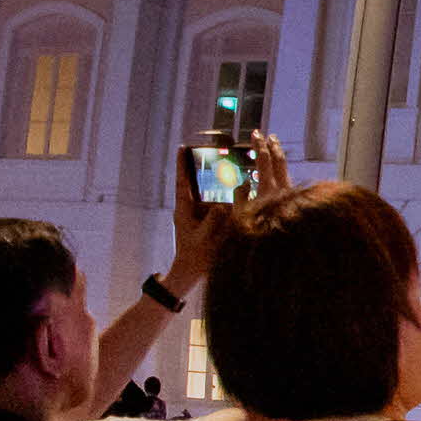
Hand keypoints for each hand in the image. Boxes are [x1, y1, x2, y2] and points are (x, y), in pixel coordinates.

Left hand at [163, 133, 233, 291]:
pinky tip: (239, 193)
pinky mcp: (208, 221)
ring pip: (209, 194)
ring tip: (230, 172)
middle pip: (197, 183)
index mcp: (184, 210)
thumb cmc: (194, 256)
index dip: (181, 164)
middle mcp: (190, 209)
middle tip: (213, 152)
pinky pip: (218, 206)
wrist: (191, 273)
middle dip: (204, 168)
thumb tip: (222, 205)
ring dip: (218, 185)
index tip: (182, 147)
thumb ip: (212, 221)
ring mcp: (199, 215)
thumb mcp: (204, 238)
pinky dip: (226, 199)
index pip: (182, 182)